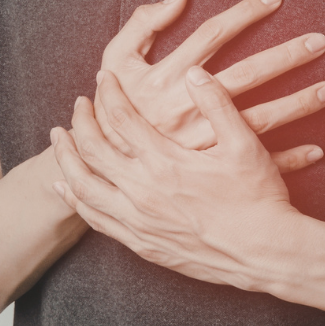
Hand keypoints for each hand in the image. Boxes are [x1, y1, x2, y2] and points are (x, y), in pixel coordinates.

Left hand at [50, 66, 312, 288]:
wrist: (265, 253)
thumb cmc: (258, 198)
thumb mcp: (244, 144)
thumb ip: (216, 104)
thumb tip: (194, 72)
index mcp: (165, 162)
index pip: (121, 118)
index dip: (109, 93)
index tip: (103, 79)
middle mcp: (143, 192)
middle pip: (93, 150)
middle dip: (80, 122)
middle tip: (78, 105)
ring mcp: (139, 222)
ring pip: (84, 187)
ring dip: (67, 160)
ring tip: (59, 141)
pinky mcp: (142, 245)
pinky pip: (96, 221)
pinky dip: (76, 201)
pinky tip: (68, 188)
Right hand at [99, 0, 324, 153]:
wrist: (104, 172)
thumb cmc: (113, 111)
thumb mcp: (115, 63)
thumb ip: (141, 26)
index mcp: (168, 78)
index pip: (214, 34)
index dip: (245, 12)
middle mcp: (190, 108)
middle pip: (248, 74)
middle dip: (286, 55)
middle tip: (320, 41)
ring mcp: (204, 142)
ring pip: (261, 120)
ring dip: (298, 105)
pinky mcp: (212, 172)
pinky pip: (256, 164)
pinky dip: (289, 159)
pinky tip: (317, 150)